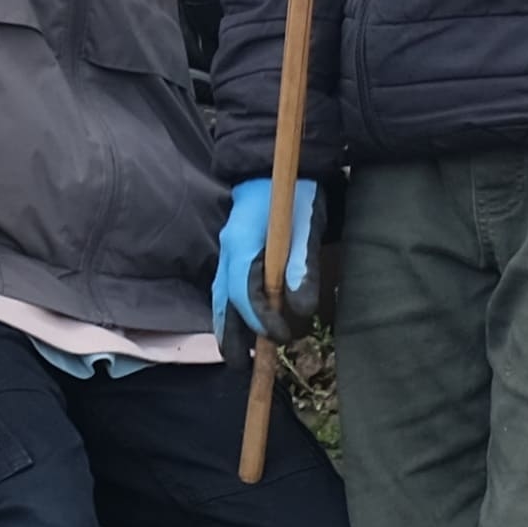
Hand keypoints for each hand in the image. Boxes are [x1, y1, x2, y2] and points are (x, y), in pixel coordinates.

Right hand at [212, 175, 317, 339]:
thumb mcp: (307, 224)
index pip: (244, 293)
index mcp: (242, 244)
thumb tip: (301, 310)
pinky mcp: (234, 247)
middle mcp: (228, 249)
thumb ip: (303, 266)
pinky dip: (230, 307)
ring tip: (237, 353)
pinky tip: (239, 321)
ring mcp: (227, 248)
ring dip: (227, 323)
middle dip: (229, 334)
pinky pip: (225, 284)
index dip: (260, 320)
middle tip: (240, 366)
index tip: (281, 338)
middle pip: (222, 299)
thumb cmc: (295, 190)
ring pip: (220, 293)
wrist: (276, 160)